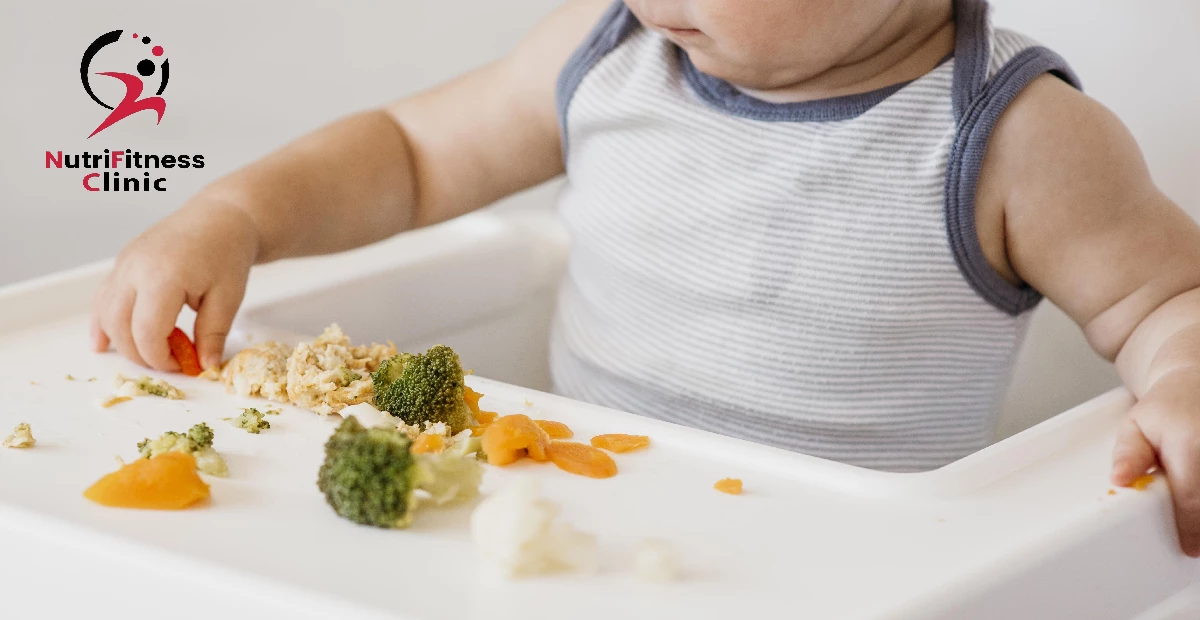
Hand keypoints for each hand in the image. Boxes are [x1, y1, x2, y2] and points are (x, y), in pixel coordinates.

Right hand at [91, 199, 258, 371]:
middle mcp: (134, 269)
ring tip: (150, 353)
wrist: (220, 217)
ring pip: (105, 314)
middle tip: (170, 362)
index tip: (182, 365)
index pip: (146, 333)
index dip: (160, 358)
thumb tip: (205, 366)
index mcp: (163, 276)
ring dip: (122, 342)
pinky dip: (102, 323)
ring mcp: (124, 264)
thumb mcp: (229, 297)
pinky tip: (103, 343)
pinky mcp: (122, 263)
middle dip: (141, 354)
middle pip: (119, 327)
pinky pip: (102, 298)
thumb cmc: (227, 252)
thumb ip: (213, 334)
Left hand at [1111, 365, 1199, 556]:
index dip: (1191, 530)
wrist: (1198, 381)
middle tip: (1196, 541)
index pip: (1192, 500)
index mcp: (1190, 444)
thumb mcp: (1136, 424)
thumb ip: (1128, 454)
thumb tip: (1120, 479)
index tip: (1188, 547)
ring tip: (1197, 518)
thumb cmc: (1167, 407)